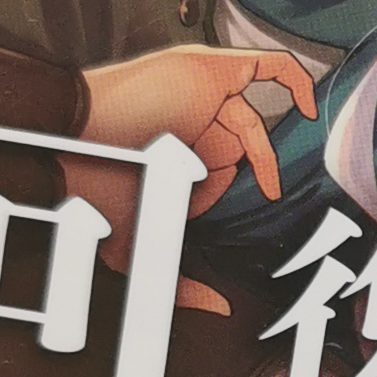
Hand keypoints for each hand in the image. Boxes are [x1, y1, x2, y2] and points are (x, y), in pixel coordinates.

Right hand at [65, 43, 319, 318]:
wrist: (69, 151)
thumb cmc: (92, 195)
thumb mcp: (137, 253)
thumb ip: (182, 287)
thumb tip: (223, 310)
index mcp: (172, 151)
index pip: (216, 174)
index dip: (208, 198)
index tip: (190, 214)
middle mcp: (188, 119)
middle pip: (236, 145)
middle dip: (236, 176)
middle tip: (219, 198)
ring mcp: (201, 93)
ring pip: (249, 120)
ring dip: (258, 154)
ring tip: (264, 188)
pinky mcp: (210, 71)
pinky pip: (267, 66)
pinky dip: (292, 79)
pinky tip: (308, 107)